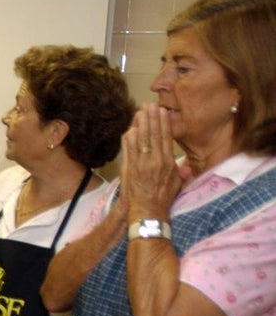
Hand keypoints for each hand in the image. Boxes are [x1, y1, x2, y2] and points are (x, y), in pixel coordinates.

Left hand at [120, 103, 182, 220]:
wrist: (147, 210)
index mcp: (167, 162)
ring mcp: (141, 164)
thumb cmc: (162, 198)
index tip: (162, 111)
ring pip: (140, 139)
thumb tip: (186, 166)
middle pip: (153, 134)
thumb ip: (180, 172)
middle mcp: (155, 161)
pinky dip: (129, 139)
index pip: (165, 137)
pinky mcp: (129, 168)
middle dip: (151, 118)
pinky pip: (129, 150)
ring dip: (139, 124)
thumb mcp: (176, 184)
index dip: (163, 123)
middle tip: (149, 104)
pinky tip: (129, 129)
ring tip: (139, 112)